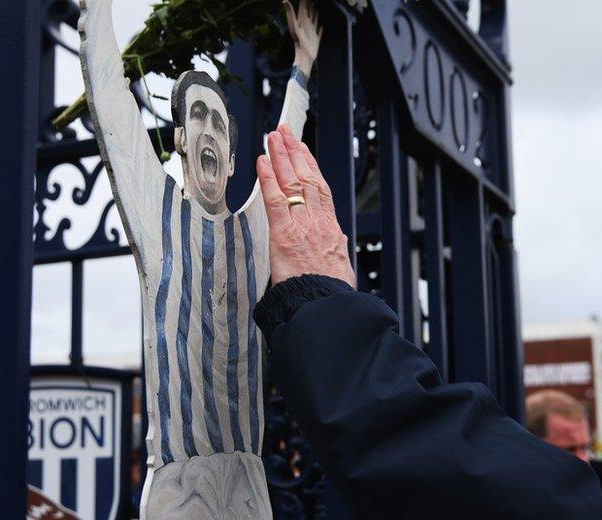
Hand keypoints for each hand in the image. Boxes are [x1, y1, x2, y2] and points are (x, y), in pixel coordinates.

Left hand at [256, 125, 355, 287]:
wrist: (326, 304)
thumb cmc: (331, 291)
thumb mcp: (340, 265)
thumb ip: (335, 247)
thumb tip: (335, 241)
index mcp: (330, 228)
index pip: (320, 188)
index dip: (311, 166)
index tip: (303, 151)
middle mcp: (318, 221)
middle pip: (307, 177)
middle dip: (295, 151)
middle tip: (285, 133)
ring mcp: (301, 225)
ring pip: (292, 181)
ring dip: (281, 156)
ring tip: (273, 137)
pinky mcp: (284, 234)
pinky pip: (274, 199)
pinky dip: (268, 178)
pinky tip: (262, 162)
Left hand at [284, 0, 321, 75]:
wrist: (304, 57)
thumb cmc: (298, 42)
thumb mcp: (294, 26)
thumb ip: (290, 14)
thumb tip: (284, 0)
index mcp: (302, 21)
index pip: (303, 7)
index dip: (305, 1)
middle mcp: (307, 25)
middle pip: (309, 12)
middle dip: (310, 5)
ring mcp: (311, 32)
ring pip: (314, 20)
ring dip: (315, 14)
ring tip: (317, 8)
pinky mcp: (316, 39)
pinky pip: (319, 31)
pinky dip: (320, 28)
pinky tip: (322, 26)